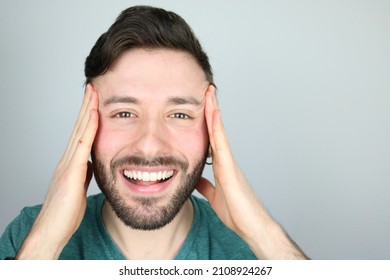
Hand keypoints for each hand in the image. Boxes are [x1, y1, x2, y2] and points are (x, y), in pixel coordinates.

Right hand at [17, 84, 98, 258]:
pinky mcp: (71, 172)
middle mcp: (67, 159)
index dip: (87, 116)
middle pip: (79, 127)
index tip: (94, 101)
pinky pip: (82, 145)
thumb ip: (84, 173)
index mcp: (71, 163)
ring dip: (87, 110)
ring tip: (93, 92)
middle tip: (93, 87)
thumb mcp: (79, 188)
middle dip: (86, 106)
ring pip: (79, 130)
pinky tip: (95, 114)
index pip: (81, 133)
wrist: (52, 230)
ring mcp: (67, 163)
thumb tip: (92, 164)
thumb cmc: (65, 212)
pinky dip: (89, 128)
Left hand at [196, 85, 307, 258]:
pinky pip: (222, 144)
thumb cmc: (237, 212)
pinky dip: (217, 128)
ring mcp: (229, 162)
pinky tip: (214, 113)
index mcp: (221, 165)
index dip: (205, 121)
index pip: (211, 137)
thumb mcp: (213, 195)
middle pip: (215, 129)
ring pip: (219, 131)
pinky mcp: (231, 168)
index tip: (200, 105)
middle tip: (206, 89)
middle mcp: (225, 159)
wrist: (252, 226)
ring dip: (213, 111)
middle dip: (210, 108)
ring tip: (209, 92)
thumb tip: (194, 179)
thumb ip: (205, 185)